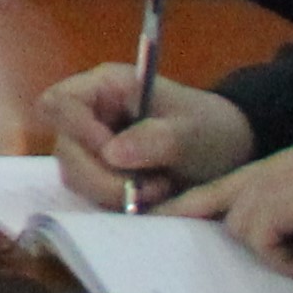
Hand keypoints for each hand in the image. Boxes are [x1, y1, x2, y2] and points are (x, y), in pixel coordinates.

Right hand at [42, 64, 256, 212]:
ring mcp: (93, 149)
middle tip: (145, 188)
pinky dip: (119, 204)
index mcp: (105, 89)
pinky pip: (93, 196)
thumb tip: (111, 153)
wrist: (232, 153)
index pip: (60, 102)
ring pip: (76, 177)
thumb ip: (156, 138)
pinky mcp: (103, 177)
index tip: (113, 154)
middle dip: (102, 176)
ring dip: (113, 192)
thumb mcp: (193, 130)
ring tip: (158, 190)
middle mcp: (90, 117)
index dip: (76, 129)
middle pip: (65, 149)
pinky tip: (152, 199)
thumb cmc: (211, 128)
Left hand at [161, 143, 292, 268]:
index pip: (239, 184)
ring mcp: (285, 175)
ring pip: (242, 225)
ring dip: (275, 251)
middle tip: (157, 223)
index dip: (203, 202)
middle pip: (225, 196)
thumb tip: (254, 237)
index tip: (163, 214)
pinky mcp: (284, 195)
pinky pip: (261, 239)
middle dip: (194, 214)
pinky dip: (287, 258)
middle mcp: (287, 163)